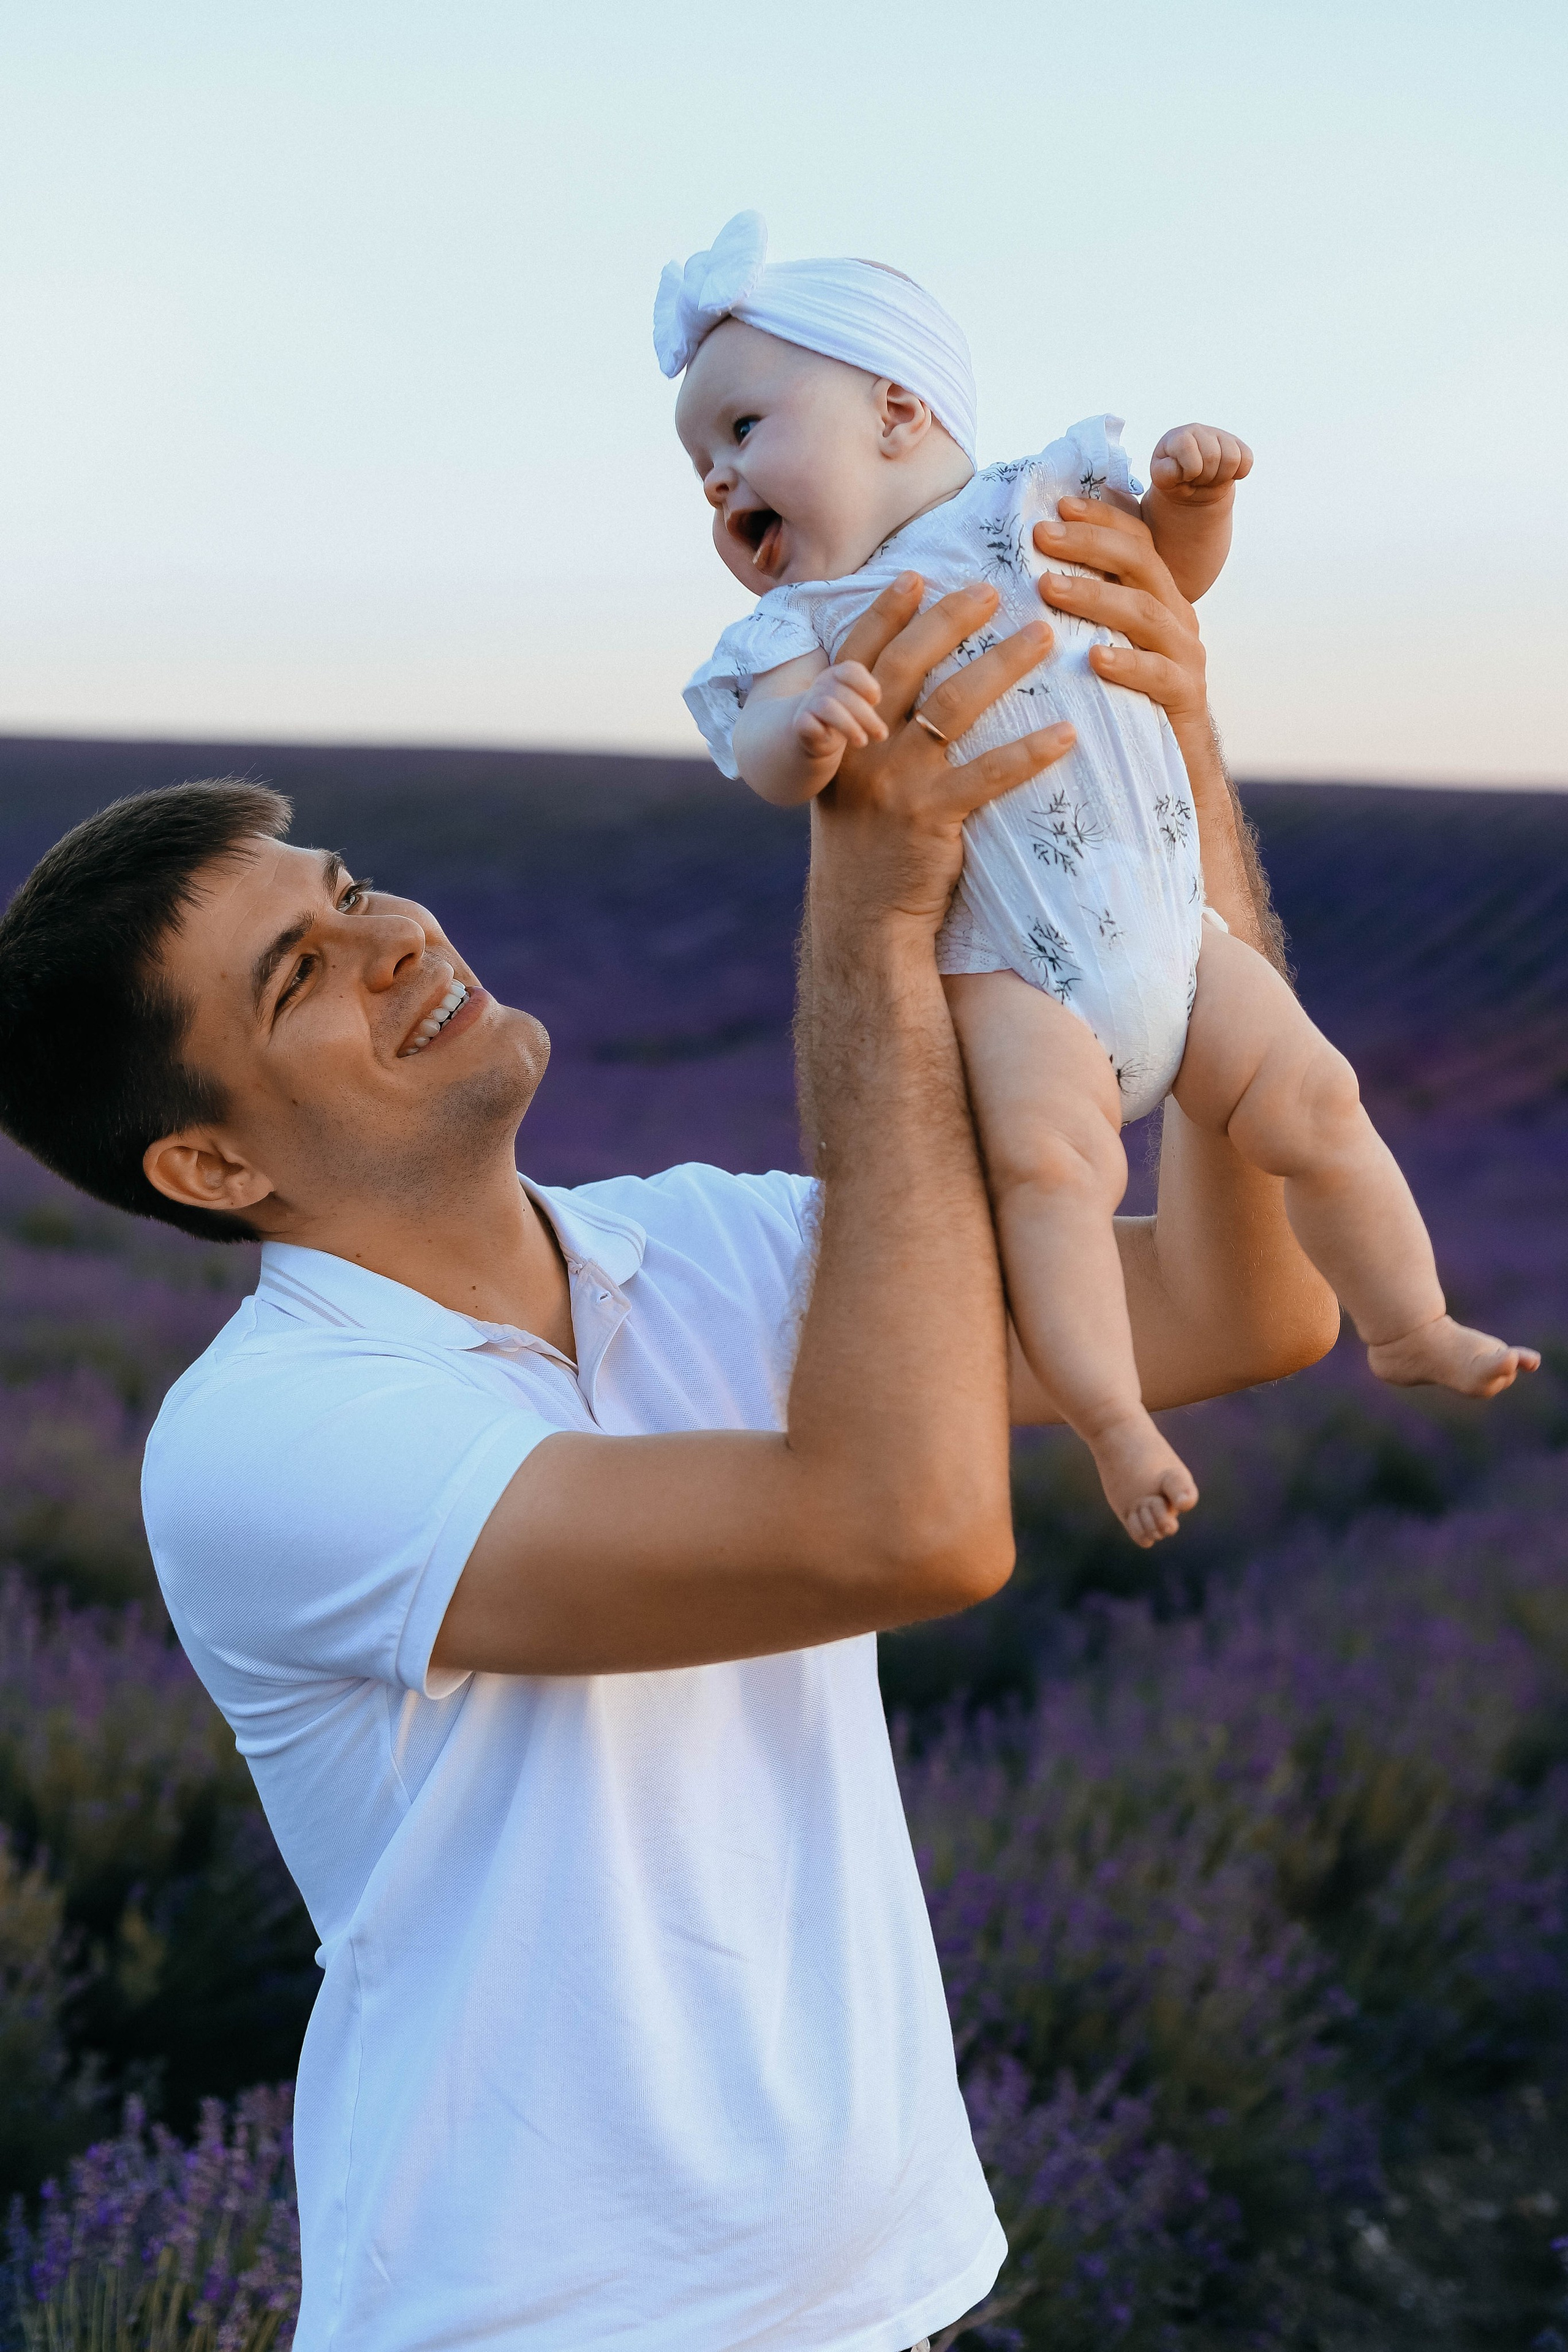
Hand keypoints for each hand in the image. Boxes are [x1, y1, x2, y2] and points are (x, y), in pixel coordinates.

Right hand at [795, 661, 887, 758]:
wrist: (816, 732)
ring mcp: (810, 703)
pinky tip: (830, 740)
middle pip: (845, 695)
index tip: (876, 701)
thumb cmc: (846, 715)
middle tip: (882, 735)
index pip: (851, 670)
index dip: (866, 684)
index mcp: (838, 675)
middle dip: (866, 716)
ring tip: (862, 742)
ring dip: (849, 726)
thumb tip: (882, 724)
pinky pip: (808, 724)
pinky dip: (820, 732)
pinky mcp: (800, 723)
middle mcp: (823, 685)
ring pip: (828, 707)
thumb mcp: (860, 704)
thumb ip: (870, 703)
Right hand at [813, 572, 1076, 936]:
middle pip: (908, 665)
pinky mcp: (930, 819)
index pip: (860, 658)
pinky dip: (1030, 751)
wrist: (864, 918)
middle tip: (994, 587)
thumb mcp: (851, 782)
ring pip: (953, 706)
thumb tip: (902, 686)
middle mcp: (862, 749)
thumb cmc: (866, 845)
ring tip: (1044, 636)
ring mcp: (895, 783)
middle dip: (951, 619)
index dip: (886, 613)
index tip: (916, 574)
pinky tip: (1066, 731)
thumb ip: (866, 734)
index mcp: (840, 735)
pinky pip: (989, 774)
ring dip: (1002, 664)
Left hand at [1031, 499, 1207, 731]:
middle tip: (1041, 535)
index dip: (1100, 519)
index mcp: (1156, 597)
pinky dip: (1127, 664)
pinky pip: (1158, 675)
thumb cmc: (1123, 703)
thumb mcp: (1102, 646)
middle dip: (1089, 544)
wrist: (1176, 766)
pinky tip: (1094, 658)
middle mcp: (1174, 617)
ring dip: (1094, 596)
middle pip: (1139, 562)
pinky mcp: (1186, 697)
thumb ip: (1081, 613)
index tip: (1057, 505)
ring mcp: (1184, 655)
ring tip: (1048, 587)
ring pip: (1143, 613)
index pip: (1134, 541)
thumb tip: (1024, 575)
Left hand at [1147, 422, 1252, 505]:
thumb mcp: (1162, 480)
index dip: (1190, 470)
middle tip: (1197, 481)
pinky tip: (1224, 475)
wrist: (1190, 486)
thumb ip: (1164, 473)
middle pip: (1212, 456)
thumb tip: (1179, 468)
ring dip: (1221, 478)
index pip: (1187, 446)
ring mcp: (1219, 436)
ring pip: (1232, 458)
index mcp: (1178, 436)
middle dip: (1205, 478)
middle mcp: (1199, 430)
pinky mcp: (1237, 445)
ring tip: (1209, 479)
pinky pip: (1246, 459)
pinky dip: (1238, 474)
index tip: (1185, 477)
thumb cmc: (1174, 481)